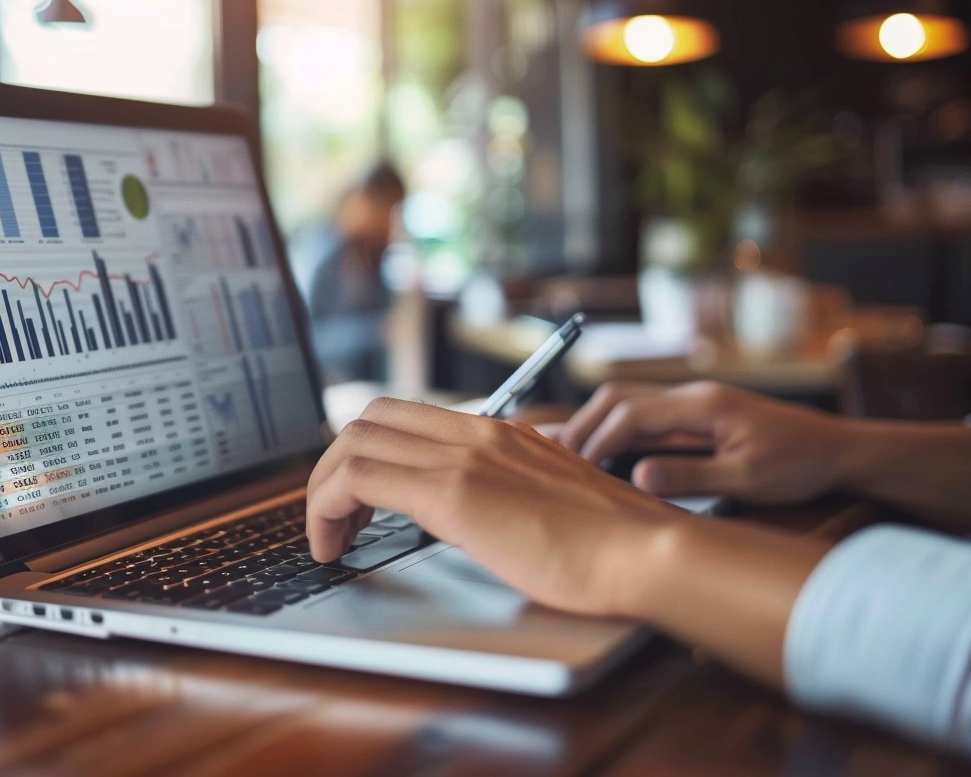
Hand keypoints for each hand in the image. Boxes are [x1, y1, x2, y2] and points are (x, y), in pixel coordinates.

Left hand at [306, 398, 686, 615]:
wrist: (648, 552)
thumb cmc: (614, 544)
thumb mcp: (555, 502)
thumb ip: (519, 493)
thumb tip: (493, 511)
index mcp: (502, 433)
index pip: (408, 417)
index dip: (368, 451)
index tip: (358, 498)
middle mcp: (478, 433)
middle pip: (369, 418)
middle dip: (333, 467)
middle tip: (335, 518)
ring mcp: (464, 457)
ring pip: (353, 442)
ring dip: (323, 491)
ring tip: (328, 538)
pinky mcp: (453, 493)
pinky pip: (358, 479)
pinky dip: (326, 510)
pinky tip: (333, 548)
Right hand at [556, 382, 853, 504]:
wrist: (841, 450)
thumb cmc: (801, 466)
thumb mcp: (748, 480)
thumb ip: (691, 477)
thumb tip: (637, 476)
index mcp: (703, 405)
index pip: (631, 414)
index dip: (597, 440)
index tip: (576, 469)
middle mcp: (695, 396)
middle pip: (620, 397)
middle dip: (585, 425)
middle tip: (558, 457)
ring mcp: (698, 402)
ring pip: (632, 401)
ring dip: (598, 423)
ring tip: (573, 454)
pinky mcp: (703, 415)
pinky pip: (650, 414)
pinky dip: (620, 429)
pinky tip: (609, 451)